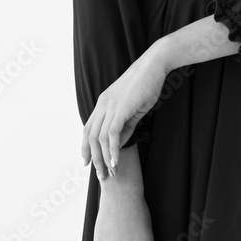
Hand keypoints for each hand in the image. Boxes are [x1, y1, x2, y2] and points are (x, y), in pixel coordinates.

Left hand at [82, 44, 170, 178]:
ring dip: (104, 158)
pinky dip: (113, 150)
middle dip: (94, 159)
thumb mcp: (134, 107)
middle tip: (101, 175)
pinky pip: (112, 134)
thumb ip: (126, 124)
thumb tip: (120, 141)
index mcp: (103, 103)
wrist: (154, 65)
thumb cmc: (147, 84)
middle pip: (91, 137)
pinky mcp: (120, 108)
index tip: (88, 163)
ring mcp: (110, 106)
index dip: (86, 147)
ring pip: (100, 138)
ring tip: (111, 173)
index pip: (88, 129)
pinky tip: (116, 162)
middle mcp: (102, 104)